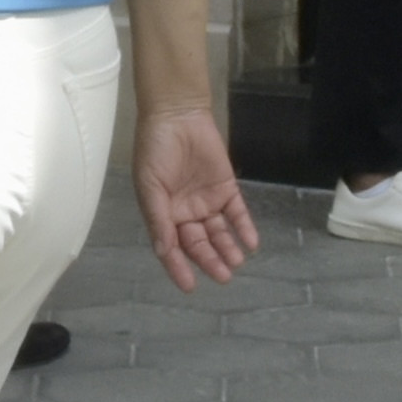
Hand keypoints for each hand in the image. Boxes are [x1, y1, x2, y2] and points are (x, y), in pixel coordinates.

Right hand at [138, 107, 259, 291]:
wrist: (176, 115)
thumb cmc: (155, 149)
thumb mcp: (149, 186)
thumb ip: (158, 219)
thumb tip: (163, 251)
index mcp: (163, 215)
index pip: (172, 248)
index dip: (179, 267)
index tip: (190, 285)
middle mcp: (185, 214)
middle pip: (199, 244)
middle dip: (210, 260)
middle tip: (223, 276)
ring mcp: (207, 202)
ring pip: (219, 232)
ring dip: (227, 248)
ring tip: (236, 263)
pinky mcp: (226, 189)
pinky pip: (237, 213)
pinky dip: (244, 228)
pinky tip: (251, 242)